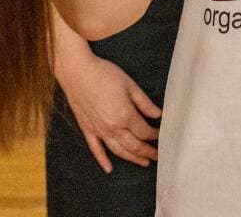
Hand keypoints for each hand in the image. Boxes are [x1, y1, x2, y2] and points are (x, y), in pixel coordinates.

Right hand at [56, 52, 162, 171]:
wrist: (77, 72)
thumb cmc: (104, 74)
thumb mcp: (130, 85)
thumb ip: (144, 103)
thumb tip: (158, 115)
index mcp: (125, 115)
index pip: (144, 131)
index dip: (155, 135)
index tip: (162, 136)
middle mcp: (112, 127)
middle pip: (133, 145)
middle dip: (147, 152)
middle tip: (158, 156)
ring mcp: (98, 130)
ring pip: (118, 151)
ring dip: (132, 158)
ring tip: (143, 163)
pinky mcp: (87, 129)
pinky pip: (96, 149)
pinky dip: (102, 160)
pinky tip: (109, 168)